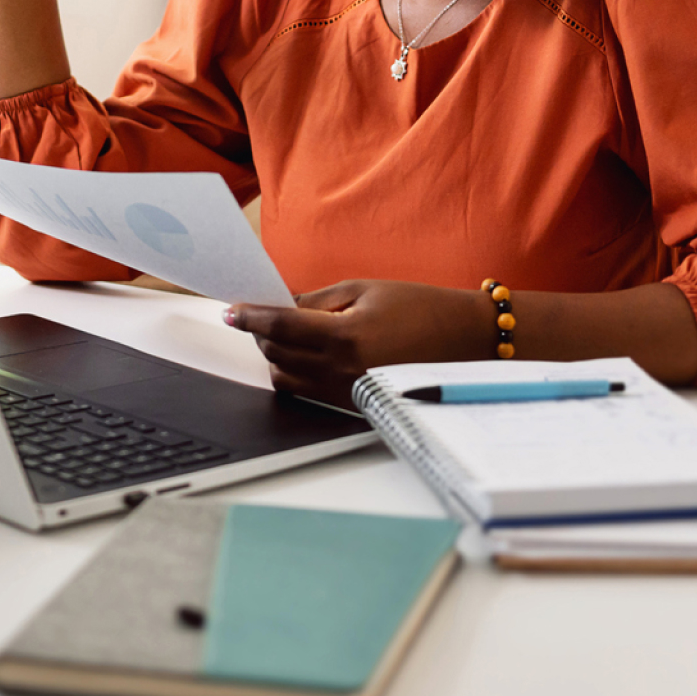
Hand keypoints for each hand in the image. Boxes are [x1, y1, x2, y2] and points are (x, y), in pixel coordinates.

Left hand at [225, 280, 489, 408]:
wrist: (464, 341)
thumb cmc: (420, 307)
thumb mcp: (364, 290)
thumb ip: (316, 300)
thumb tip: (278, 304)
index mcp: (345, 337)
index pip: (281, 327)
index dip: (251, 317)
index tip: (231, 310)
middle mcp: (343, 371)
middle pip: (276, 355)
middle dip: (261, 333)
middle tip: (257, 314)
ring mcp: (347, 393)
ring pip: (285, 379)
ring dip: (275, 355)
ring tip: (282, 334)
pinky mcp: (352, 405)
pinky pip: (307, 392)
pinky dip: (294, 372)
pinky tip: (301, 353)